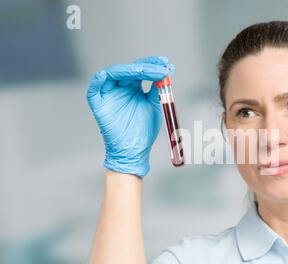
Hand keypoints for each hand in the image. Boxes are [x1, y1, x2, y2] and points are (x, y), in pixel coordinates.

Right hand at [86, 56, 173, 176]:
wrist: (134, 151)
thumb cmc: (144, 131)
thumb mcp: (154, 105)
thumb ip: (158, 89)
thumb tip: (167, 70)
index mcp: (134, 88)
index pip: (142, 69)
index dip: (153, 64)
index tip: (166, 63)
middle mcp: (121, 87)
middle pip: (130, 69)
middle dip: (147, 66)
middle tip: (161, 68)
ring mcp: (109, 93)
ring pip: (115, 73)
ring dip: (131, 70)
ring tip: (147, 71)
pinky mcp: (97, 102)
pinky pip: (94, 87)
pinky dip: (100, 79)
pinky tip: (109, 75)